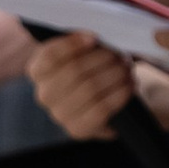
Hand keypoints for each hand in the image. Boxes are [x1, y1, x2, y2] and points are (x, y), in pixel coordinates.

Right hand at [26, 31, 140, 141]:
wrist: (102, 105)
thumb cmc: (92, 71)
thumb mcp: (83, 53)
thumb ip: (84, 43)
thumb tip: (92, 39)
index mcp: (38, 71)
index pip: (49, 56)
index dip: (72, 45)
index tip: (95, 38)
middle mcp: (44, 94)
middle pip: (74, 71)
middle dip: (102, 60)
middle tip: (120, 55)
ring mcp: (59, 114)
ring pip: (89, 89)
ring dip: (114, 75)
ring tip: (128, 69)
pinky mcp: (77, 129)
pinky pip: (101, 108)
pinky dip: (119, 94)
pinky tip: (129, 85)